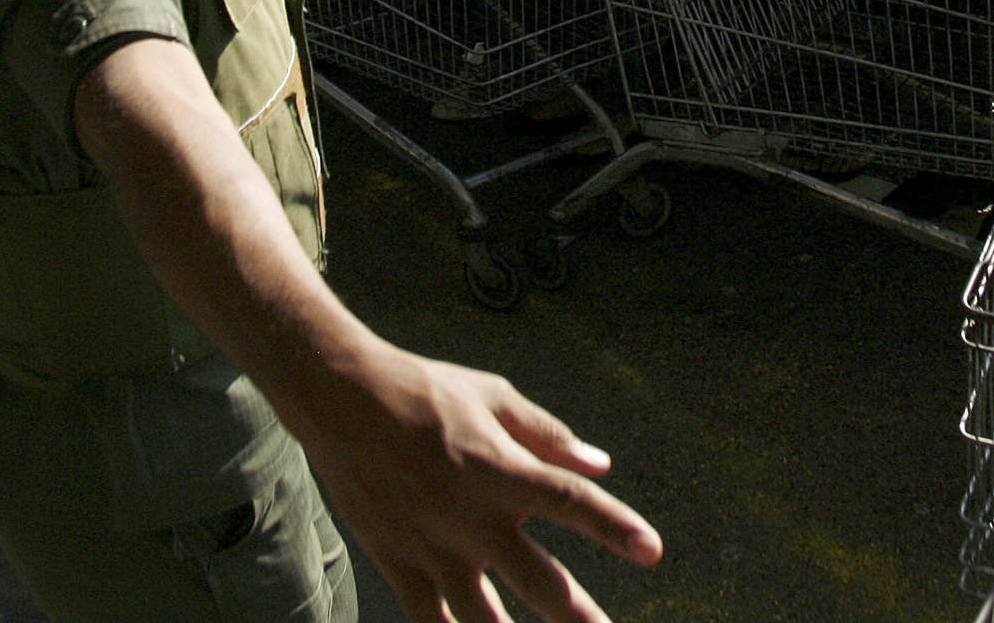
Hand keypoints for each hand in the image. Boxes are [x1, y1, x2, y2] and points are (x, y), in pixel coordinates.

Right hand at [301, 345, 661, 622]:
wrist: (341, 401)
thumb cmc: (425, 392)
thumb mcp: (494, 397)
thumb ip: (548, 435)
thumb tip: (600, 465)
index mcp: (502, 470)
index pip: (571, 503)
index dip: (614, 528)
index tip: (652, 551)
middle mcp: (473, 519)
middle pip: (539, 583)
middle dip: (578, 618)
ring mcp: (434, 549)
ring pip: (483, 620)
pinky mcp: (399, 564)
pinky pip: (429, 621)